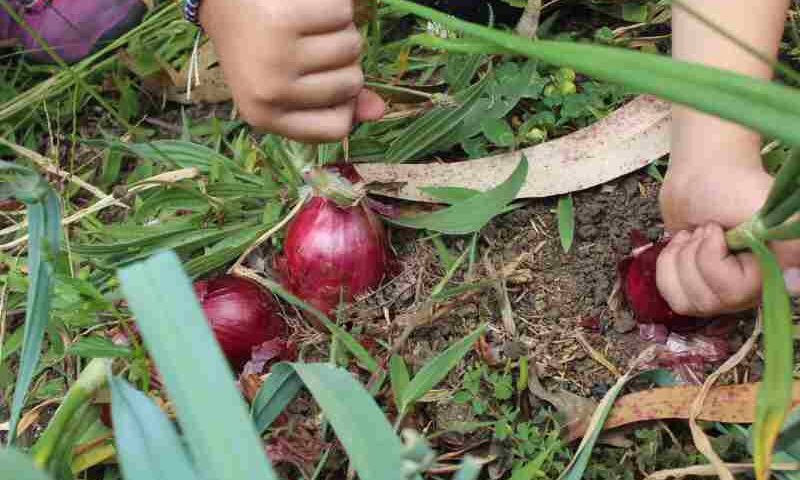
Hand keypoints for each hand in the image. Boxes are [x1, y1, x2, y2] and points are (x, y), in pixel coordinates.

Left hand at [199, 0, 384, 141]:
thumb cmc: (258, 44)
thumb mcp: (285, 83)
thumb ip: (334, 101)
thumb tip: (380, 110)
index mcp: (265, 117)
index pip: (336, 129)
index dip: (345, 105)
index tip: (331, 83)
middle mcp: (269, 92)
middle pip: (350, 84)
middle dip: (344, 61)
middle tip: (312, 44)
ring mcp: (276, 56)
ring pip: (352, 46)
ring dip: (341, 29)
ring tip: (309, 23)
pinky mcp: (284, 18)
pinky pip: (343, 13)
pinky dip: (335, 4)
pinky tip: (308, 4)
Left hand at [656, 160, 799, 315]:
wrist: (702, 178)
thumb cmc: (735, 187)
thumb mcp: (766, 207)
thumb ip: (788, 238)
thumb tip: (793, 284)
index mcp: (774, 273)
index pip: (737, 291)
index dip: (714, 263)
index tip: (716, 231)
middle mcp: (752, 292)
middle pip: (710, 300)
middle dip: (697, 253)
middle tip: (707, 227)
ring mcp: (723, 296)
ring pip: (688, 302)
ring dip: (682, 258)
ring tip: (697, 235)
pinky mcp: (696, 292)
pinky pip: (672, 297)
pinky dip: (668, 265)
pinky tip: (683, 245)